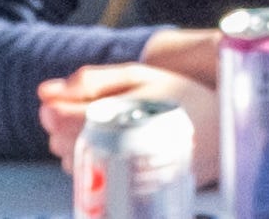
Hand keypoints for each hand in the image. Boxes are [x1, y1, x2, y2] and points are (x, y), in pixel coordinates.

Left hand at [37, 57, 218, 177]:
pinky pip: (89, 175)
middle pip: (60, 143)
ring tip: (109, 126)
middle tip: (94, 108)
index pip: (59, 120)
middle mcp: (110, 155)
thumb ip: (91, 80)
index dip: (54, 108)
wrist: (223, 134)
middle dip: (64, 124)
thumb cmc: (183, 99)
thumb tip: (44, 90)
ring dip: (76, 143)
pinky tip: (116, 144)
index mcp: (113, 122)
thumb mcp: (141, 76)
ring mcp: (116, 178)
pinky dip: (91, 158)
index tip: (61, 99)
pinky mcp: (122, 192)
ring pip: (71, 161)